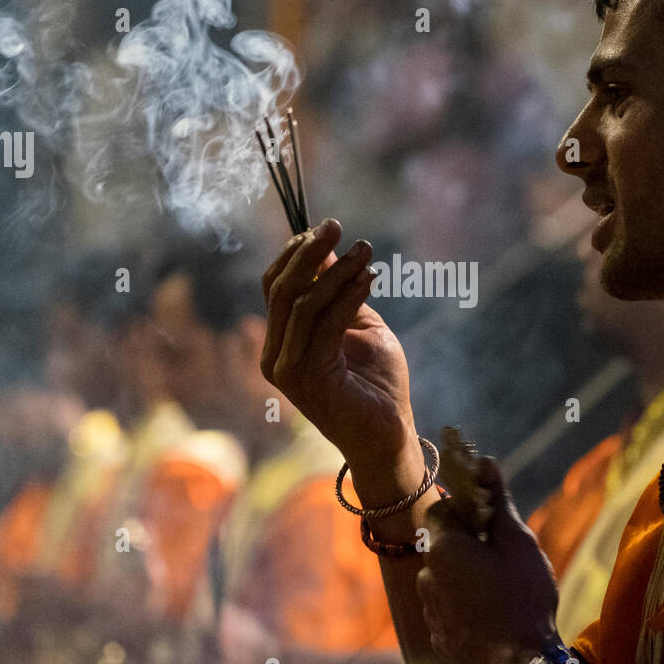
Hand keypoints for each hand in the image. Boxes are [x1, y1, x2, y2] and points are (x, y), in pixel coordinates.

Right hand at [260, 219, 419, 481]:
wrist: (389, 438)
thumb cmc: (377, 385)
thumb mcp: (359, 327)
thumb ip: (339, 294)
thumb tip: (326, 251)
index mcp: (281, 343)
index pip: (274, 288)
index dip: (295, 254)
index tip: (326, 229)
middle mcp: (275, 357)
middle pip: (281, 290)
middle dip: (308, 253)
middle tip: (337, 226)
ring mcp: (288, 371)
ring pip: (303, 304)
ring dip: (336, 271)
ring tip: (365, 250)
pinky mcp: (309, 380)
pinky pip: (326, 325)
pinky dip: (348, 295)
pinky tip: (369, 277)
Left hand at [416, 456, 560, 663]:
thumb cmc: (523, 600)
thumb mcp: (518, 543)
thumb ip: (498, 500)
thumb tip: (485, 460)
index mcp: (442, 548)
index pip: (441, 509)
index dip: (467, 510)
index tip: (492, 521)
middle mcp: (426, 577)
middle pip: (444, 545)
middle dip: (469, 545)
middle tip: (502, 556)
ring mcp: (430, 610)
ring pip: (446, 578)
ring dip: (467, 576)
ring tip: (501, 590)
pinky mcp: (439, 637)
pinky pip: (449, 608)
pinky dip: (465, 605)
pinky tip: (494, 615)